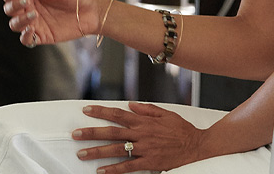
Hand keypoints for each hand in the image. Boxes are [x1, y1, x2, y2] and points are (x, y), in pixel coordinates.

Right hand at [2, 0, 102, 47]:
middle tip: (26, 1)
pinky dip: (25, 35)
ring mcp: (35, 24)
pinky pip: (26, 40)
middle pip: (10, 10)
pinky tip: (32, 29)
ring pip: (15, 25)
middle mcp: (30, 10)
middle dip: (13, 6)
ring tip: (34, 15)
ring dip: (20, 19)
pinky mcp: (42, 36)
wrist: (92, 11)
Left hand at [72, 102, 206, 172]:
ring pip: (116, 149)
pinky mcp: (149, 162)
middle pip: (112, 132)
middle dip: (92, 132)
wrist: (196, 145)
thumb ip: (147, 109)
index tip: (86, 111)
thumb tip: (131, 105)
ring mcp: (145, 148)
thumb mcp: (166, 113)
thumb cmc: (182, 130)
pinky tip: (101, 171)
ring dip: (97, 151)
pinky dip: (114, 169)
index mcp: (144, 121)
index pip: (118, 114)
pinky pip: (128, 166)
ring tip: (82, 153)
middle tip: (76, 134)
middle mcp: (142, 133)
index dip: (101, 112)